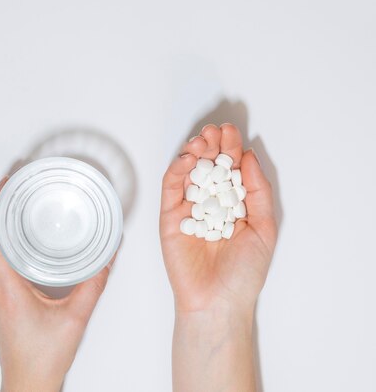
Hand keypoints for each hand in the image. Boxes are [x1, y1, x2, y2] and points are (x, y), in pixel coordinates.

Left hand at [0, 178, 115, 391]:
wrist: (27, 383)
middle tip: (13, 186)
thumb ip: (93, 286)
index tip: (5, 186)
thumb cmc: (42, 357)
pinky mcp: (0, 295)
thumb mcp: (75, 319)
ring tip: (16, 203)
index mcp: (6, 286)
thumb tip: (107, 257)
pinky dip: (3, 238)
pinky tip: (20, 234)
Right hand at [160, 124, 276, 391]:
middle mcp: (209, 202)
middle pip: (207, 165)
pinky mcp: (169, 216)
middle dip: (211, 145)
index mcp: (232, 203)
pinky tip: (188, 158)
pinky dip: (177, 169)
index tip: (232, 131)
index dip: (230, 148)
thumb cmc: (244, 272)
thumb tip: (249, 158)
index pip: (229, 169)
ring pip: (187, 171)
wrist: (219, 302)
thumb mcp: (264, 228)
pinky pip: (170, 187)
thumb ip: (258, 192)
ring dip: (193, 151)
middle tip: (215, 131)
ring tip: (202, 140)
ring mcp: (187, 207)